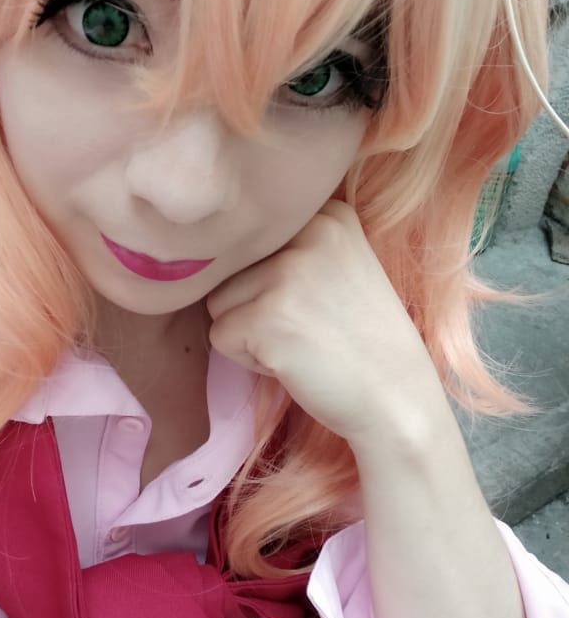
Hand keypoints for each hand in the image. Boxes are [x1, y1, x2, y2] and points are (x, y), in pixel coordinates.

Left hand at [205, 200, 445, 447]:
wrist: (398, 400)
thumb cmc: (366, 343)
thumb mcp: (344, 268)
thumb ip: (296, 247)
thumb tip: (221, 243)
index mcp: (329, 216)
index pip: (256, 238)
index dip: (272, 280)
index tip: (315, 303)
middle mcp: (309, 232)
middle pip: (233, 267)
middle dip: (257, 306)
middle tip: (309, 329)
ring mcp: (286, 272)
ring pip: (220, 300)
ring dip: (249, 331)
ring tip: (300, 343)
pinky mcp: (266, 316)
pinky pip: (220, 336)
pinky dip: (248, 359)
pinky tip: (292, 362)